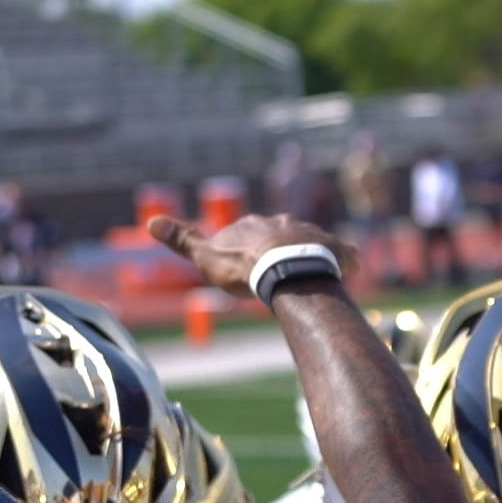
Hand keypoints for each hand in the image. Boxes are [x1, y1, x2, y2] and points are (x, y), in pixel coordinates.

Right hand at [146, 214, 357, 297]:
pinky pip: (345, 254)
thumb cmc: (243, 267)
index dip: (246, 252)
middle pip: (279, 236)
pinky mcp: (337, 248)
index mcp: (253, 225)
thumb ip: (182, 239)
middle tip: (276, 277)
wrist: (284, 271)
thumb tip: (150, 222)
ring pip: (311, 243)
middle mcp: (283, 222)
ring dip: (311, 257)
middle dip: (278, 252)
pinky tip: (351, 273)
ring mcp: (310, 233)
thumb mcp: (206, 257)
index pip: (247, 235)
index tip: (247, 268)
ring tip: (310, 280)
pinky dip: (346, 262)